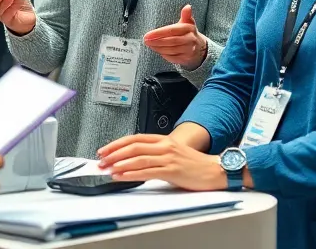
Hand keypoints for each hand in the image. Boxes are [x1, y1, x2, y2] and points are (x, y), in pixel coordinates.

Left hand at [97, 134, 227, 189]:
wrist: (214, 170)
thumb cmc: (195, 164)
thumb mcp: (173, 153)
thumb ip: (156, 155)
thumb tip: (136, 162)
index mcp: (164, 140)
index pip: (135, 138)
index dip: (117, 143)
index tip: (104, 150)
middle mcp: (165, 146)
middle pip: (133, 146)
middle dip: (114, 153)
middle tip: (101, 160)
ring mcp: (168, 157)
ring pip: (138, 158)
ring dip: (119, 164)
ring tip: (107, 169)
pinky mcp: (172, 170)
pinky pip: (147, 171)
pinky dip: (131, 174)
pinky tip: (122, 176)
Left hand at [144, 5, 207, 67]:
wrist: (199, 47)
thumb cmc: (188, 33)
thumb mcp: (188, 22)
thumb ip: (186, 14)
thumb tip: (188, 6)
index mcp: (189, 28)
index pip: (172, 30)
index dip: (159, 33)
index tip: (148, 35)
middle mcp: (190, 40)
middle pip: (171, 41)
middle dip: (157, 41)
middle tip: (146, 40)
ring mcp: (189, 50)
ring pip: (171, 50)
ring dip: (158, 48)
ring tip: (150, 45)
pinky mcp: (186, 59)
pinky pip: (172, 58)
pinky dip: (164, 55)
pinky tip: (158, 50)